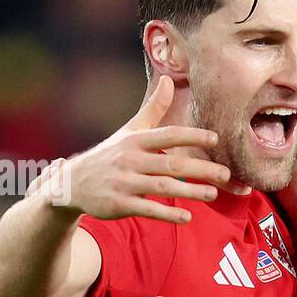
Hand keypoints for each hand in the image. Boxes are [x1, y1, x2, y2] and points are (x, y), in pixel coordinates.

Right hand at [39, 75, 232, 224]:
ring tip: (213, 194)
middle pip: (171, 164)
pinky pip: (148, 209)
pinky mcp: (119, 204)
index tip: (215, 138)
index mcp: (135, 140)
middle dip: (200, 169)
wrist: (71, 184)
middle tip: (226, 174)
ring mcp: (124, 183)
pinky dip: (168, 214)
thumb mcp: (129, 131)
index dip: (192, 136)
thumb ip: (153, 109)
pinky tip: (187, 217)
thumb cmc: (109, 155)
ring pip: (162, 187)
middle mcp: (130, 160)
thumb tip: (169, 80)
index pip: (167, 135)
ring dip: (190, 191)